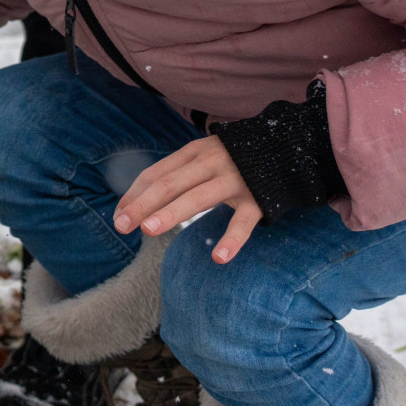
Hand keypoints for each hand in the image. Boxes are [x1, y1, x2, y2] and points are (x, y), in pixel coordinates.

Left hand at [113, 136, 261, 263]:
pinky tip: (218, 258)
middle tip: (122, 226)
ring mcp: (235, 179)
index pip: (156, 174)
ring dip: (172, 213)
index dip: (135, 195)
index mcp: (193, 152)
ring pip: (198, 197)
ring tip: (149, 230)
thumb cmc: (232, 158)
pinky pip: (243, 222)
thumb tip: (135, 205)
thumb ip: (174, 176)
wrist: (286, 146)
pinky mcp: (258, 198)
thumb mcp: (201, 157)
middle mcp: (210, 162)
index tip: (118, 217)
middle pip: (170, 183)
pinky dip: (232, 239)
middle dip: (143, 204)